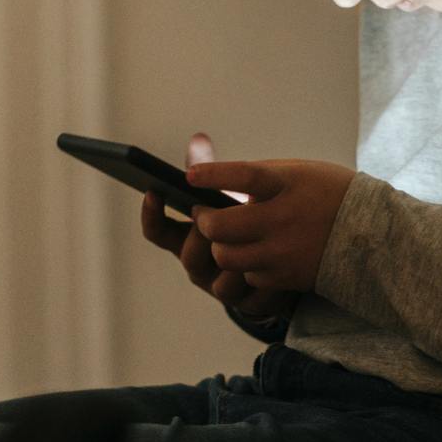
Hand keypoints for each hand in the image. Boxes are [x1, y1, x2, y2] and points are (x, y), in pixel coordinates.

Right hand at [138, 133, 297, 322]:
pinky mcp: (248, 302)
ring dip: (235, 257)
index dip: (151, 214)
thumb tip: (198, 139)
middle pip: (188, 254)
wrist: (291, 260)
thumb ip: (214, 172)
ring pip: (217, 280)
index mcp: (188, 237)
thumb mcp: (233, 194)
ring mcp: (220, 287)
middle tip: (219, 215)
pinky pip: (248, 295)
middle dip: (203, 234)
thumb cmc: (254, 218)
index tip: (152, 191)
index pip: (158, 231)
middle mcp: (199, 264)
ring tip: (254, 238)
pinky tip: (274, 261)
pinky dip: (260, 278)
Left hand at [187, 157, 354, 293]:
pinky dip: (245, 266)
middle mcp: (284, 217)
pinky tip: (255, 253)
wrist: (373, 234)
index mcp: (288, 183)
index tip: (190, 176)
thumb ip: (258, 177)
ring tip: (223, 236)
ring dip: (219, 247)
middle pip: (221, 227)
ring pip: (227, 257)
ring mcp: (284, 250)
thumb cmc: (328, 194)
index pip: (244, 176)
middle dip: (204, 222)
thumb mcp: (298, 172)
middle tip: (203, 215)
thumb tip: (211, 181)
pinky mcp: (287, 276)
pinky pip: (248, 276)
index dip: (214, 175)